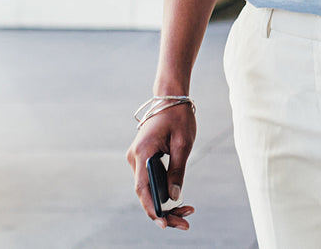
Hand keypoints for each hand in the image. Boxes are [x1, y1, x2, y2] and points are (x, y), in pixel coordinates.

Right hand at [125, 104, 196, 229]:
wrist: (170, 97)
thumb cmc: (179, 117)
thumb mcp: (184, 144)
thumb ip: (177, 171)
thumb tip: (174, 198)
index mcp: (143, 152)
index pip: (143, 189)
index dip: (152, 209)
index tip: (165, 224)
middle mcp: (134, 157)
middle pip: (144, 193)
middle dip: (163, 211)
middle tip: (185, 224)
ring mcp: (136, 158)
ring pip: (146, 189)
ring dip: (163, 204)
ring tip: (186, 215)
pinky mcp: (142, 158)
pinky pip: (149, 180)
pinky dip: (161, 192)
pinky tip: (176, 203)